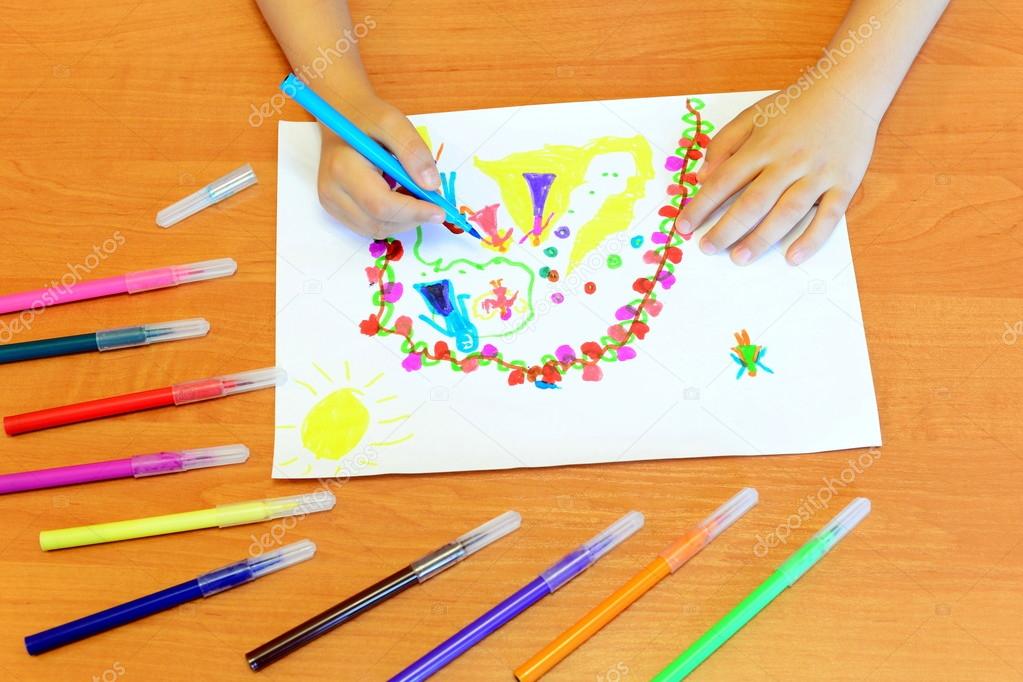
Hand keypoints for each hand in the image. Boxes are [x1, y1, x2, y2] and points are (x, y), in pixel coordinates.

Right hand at [317, 93, 444, 238]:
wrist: (340, 115)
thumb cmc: (366, 116)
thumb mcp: (393, 121)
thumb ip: (414, 151)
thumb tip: (431, 186)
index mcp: (343, 168)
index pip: (381, 205)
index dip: (414, 212)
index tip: (440, 211)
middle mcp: (331, 191)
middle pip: (379, 223)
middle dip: (412, 218)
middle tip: (432, 200)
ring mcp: (331, 203)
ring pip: (376, 230)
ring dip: (403, 221)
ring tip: (414, 194)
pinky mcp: (335, 209)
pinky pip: (369, 226)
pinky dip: (392, 220)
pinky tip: (399, 198)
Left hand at [676, 85, 878, 264]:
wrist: (850, 87)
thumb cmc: (796, 105)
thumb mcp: (753, 115)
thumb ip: (724, 144)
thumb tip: (702, 178)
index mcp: (763, 145)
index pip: (724, 180)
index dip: (701, 205)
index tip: (684, 227)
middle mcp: (789, 161)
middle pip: (753, 202)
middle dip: (727, 229)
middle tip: (707, 248)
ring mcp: (818, 173)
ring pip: (787, 212)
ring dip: (762, 238)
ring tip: (739, 258)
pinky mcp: (845, 183)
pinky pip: (829, 216)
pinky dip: (811, 239)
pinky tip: (792, 257)